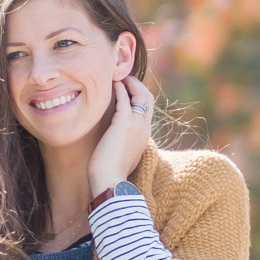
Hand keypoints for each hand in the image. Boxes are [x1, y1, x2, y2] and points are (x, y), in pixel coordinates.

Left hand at [89, 77, 155, 196]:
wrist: (110, 181)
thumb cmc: (110, 173)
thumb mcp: (122, 156)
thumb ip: (123, 145)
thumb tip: (114, 144)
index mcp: (144, 136)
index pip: (147, 111)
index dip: (139, 98)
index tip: (129, 92)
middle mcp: (145, 128)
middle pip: (149, 99)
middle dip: (138, 86)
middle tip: (126, 79)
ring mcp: (136, 125)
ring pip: (141, 95)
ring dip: (131, 84)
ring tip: (119, 78)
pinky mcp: (123, 123)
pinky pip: (124, 99)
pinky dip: (120, 89)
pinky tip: (112, 84)